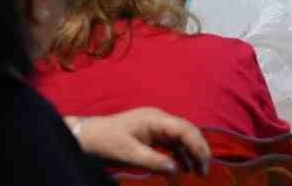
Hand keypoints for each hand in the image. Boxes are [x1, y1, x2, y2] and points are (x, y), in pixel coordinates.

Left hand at [76, 109, 209, 174]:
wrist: (87, 138)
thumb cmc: (106, 143)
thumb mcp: (130, 155)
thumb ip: (155, 161)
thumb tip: (178, 170)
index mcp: (154, 119)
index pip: (184, 129)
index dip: (198, 146)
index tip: (203, 165)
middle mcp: (158, 119)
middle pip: (187, 131)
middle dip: (198, 150)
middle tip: (204, 171)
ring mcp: (154, 125)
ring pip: (181, 137)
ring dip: (190, 153)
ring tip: (197, 173)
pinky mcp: (150, 134)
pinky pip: (171, 142)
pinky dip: (179, 154)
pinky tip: (183, 168)